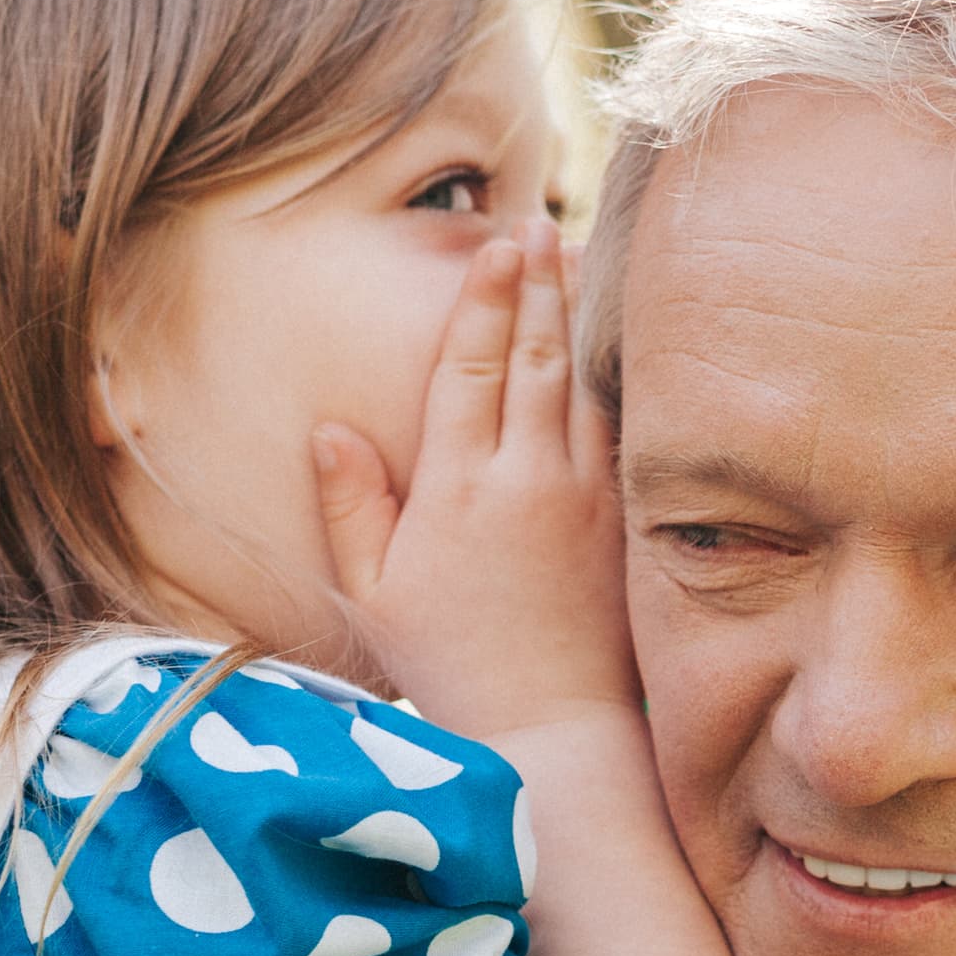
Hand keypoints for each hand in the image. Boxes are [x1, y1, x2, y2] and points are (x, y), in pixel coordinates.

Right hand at [312, 217, 633, 739]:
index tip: (495, 244)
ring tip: (575, 258)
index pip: (470, 365)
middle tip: (536, 226)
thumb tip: (331, 429)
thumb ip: (351, 506)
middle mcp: (527, 478)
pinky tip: (613, 346)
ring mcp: (586, 496)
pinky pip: (619, 429)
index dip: (482, 298)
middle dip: (534, 284)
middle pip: (534, 355)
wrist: (549, 729)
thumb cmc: (450, 665)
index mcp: (458, 488)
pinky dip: (613, 378)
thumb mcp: (374, 592)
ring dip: (576, 317)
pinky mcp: (625, 520)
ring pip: (582, 383)